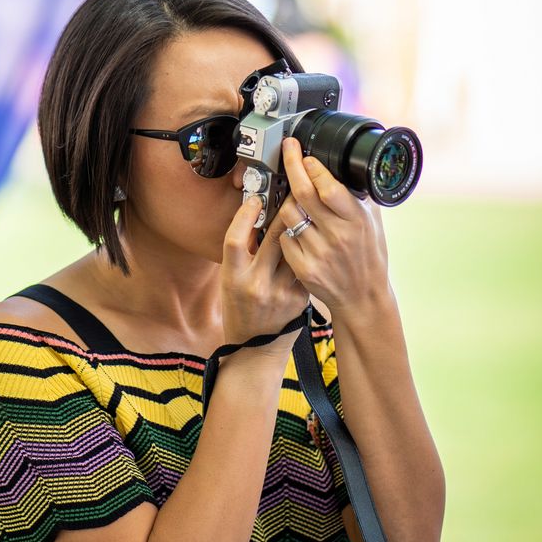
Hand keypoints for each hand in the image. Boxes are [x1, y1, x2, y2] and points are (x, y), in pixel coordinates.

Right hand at [220, 190, 310, 350]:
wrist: (256, 348)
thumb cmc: (239, 309)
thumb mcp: (230, 280)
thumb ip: (242, 253)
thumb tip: (256, 217)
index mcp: (233, 279)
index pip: (235, 239)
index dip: (245, 216)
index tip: (255, 200)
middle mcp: (256, 285)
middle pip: (275, 237)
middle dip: (285, 211)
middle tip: (291, 194)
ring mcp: (280, 293)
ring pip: (295, 249)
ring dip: (300, 228)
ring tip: (305, 212)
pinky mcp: (300, 299)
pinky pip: (304, 266)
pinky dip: (307, 253)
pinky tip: (312, 244)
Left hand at [275, 136, 389, 314]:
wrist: (363, 298)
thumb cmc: (369, 258)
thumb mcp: (373, 225)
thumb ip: (358, 199)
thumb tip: (344, 170)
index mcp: (356, 221)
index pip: (329, 187)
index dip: (313, 168)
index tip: (306, 156)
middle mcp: (337, 236)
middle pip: (303, 193)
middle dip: (292, 165)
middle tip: (288, 151)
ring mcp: (318, 253)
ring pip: (288, 213)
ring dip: (288, 200)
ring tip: (296, 200)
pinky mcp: (304, 267)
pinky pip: (284, 238)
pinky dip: (287, 230)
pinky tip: (298, 230)